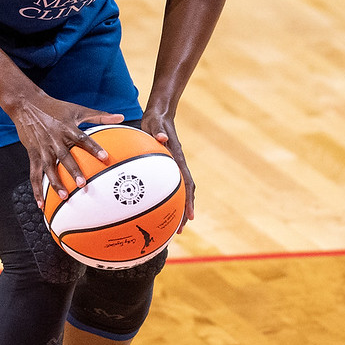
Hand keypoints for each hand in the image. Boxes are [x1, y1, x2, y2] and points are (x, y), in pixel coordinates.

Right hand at [10, 95, 124, 208]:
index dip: (93, 147)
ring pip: (48, 168)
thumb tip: (121, 116)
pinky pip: (34, 174)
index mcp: (67, 128)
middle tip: (83, 184)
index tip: (105, 157)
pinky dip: (36, 190)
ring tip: (64, 196)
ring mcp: (43, 148)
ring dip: (56, 183)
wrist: (26, 104)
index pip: (82, 138)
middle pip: (64, 156)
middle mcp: (55, 139)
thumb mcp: (77, 109)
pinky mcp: (33, 154)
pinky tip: (41, 204)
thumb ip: (100, 116)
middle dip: (73, 170)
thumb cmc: (55, 107)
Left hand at [141, 112, 195, 230]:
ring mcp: (174, 167)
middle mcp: (178, 165)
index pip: (187, 182)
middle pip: (186, 192)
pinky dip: (169, 198)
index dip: (188, 200)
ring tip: (173, 225)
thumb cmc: (156, 119)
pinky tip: (158, 208)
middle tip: (180, 230)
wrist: (160, 114)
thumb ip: (157, 130)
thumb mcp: (155, 123)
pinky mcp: (167, 167)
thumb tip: (162, 137)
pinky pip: (170, 185)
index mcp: (177, 158)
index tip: (189, 215)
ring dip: (179, 207)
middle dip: (185, 211)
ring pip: (180, 191)